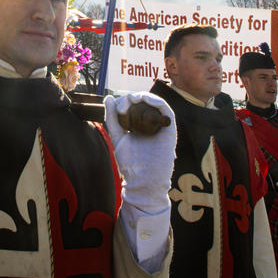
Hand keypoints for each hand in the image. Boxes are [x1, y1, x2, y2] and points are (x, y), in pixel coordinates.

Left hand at [104, 93, 176, 213]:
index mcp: (139, 125)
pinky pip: (165, 109)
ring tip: (130, 102)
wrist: (143, 180)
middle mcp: (150, 123)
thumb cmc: (131, 163)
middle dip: (129, 101)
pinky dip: (155, 100)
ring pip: (152, 102)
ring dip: (140, 97)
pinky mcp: (169, 128)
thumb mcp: (117, 136)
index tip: (116, 110)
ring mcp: (160, 125)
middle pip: (141, 102)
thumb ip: (112, 118)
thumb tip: (109, 98)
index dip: (123, 102)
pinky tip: (144, 98)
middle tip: (121, 110)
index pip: (132, 105)